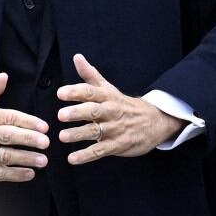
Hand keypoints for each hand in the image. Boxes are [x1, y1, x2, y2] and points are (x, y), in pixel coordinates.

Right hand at [0, 73, 49, 181]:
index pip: (7, 117)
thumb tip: (5, 76)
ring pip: (4, 156)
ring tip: (42, 160)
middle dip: (28, 139)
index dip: (27, 121)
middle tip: (46, 142)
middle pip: (7, 136)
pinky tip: (28, 173)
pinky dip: (14, 175)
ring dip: (25, 159)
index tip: (44, 126)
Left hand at [57, 54, 185, 164]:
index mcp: (107, 96)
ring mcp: (114, 129)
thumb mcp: (108, 88)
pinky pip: (100, 151)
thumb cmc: (124, 104)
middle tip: (61, 115)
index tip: (61, 93)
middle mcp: (111, 112)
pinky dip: (86, 155)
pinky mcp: (117, 145)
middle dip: (77, 112)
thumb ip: (90, 74)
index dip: (76, 92)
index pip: (91, 92)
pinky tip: (73, 159)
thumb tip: (77, 57)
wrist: (154, 121)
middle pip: (93, 111)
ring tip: (63, 136)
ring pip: (95, 131)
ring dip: (79, 134)